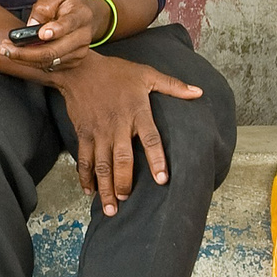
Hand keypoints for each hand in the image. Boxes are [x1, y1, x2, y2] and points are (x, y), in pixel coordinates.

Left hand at [0, 0, 107, 71]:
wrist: (85, 15)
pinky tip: (19, 54)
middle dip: (26, 52)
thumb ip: (44, 5)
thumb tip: (31, 25)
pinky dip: (31, 62)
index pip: (68, 24)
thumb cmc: (67, 1)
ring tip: (7, 49)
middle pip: (54, 51)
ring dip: (25, 58)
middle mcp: (83, 36)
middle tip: (5, 47)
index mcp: (80, 15)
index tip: (41, 34)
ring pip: (49, 62)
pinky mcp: (73, 62)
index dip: (55, 31)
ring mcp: (79, 52)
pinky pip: (49, 66)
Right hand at [51, 53, 204, 211]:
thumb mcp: (146, 74)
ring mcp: (98, 132)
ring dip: (104, 187)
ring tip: (110, 208)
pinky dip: (85, 176)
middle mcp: (117, 125)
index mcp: (137, 112)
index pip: (150, 139)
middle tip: (127, 200)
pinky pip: (84, 159)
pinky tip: (89, 191)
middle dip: (123, 182)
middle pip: (122, 159)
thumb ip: (173, 86)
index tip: (162, 179)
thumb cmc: (115, 71)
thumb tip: (198, 92)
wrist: (78, 69)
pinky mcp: (84, 134)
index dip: (156, 160)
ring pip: (101, 165)